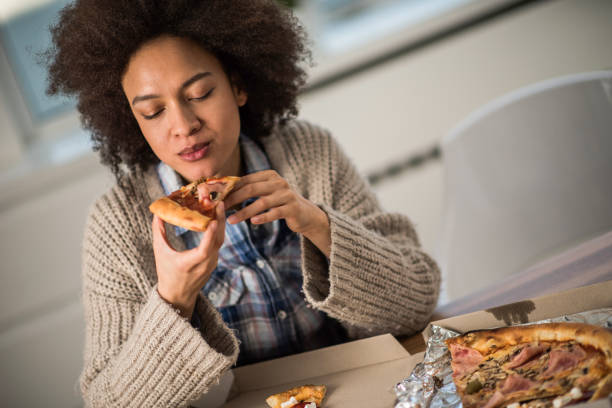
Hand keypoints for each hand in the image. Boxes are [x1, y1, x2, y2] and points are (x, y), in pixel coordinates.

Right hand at [152, 202, 225, 318]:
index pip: (205, 249)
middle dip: (220, 220)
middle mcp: (205, 264)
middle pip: (218, 241)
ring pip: (220, 241)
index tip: (214, 220)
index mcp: (191, 263)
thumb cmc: (166, 273)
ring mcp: (212, 263)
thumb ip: (159, 233)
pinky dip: (218, 230)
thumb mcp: (160, 253)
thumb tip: (157, 214)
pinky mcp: (214, 261)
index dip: (210, 235)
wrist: (178, 296)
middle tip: (219, 203)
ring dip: (220, 223)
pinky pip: (218, 244)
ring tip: (218, 206)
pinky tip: (216, 217)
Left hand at [224, 170, 330, 256]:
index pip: (246, 180)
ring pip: (261, 203)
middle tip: (220, 209)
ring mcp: (286, 195)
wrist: (305, 214)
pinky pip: (274, 213)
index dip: (230, 189)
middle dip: (234, 199)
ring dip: (244, 212)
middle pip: (251, 189)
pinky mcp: (292, 208)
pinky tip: (253, 222)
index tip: (217, 198)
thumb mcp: (267, 193)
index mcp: (270, 176)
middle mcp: (279, 182)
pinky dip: (263, 217)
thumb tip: (224, 191)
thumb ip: (251, 189)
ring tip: (231, 221)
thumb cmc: (280, 203)